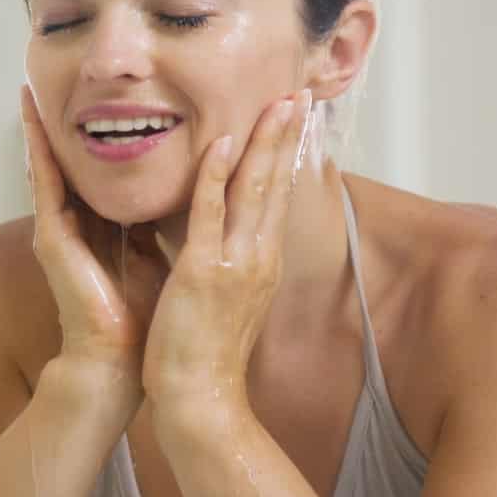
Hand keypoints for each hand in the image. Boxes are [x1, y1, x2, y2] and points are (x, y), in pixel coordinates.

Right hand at [20, 86, 165, 409]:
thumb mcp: (156, 256)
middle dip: (63, 125)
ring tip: (30, 91)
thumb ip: (154, 225)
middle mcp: (77, 224)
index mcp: (105, 228)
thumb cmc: (144, 317)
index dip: (100, 137)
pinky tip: (32, 120)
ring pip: (51, 166)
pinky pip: (45, 183)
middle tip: (54, 81)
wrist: (120, 360)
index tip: (98, 102)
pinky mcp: (52, 237)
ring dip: (40, 128)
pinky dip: (38, 150)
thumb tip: (180, 194)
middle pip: (71, 163)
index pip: (101, 172)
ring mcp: (60, 230)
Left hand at [143, 90, 311, 409]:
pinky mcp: (204, 272)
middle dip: (287, 137)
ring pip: (254, 189)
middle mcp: (258, 258)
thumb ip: (224, 265)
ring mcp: (235, 264)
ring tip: (278, 101)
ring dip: (266, 141)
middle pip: (277, 184)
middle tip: (297, 94)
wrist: (199, 402)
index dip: (284, 157)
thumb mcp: (222, 301)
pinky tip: (225, 141)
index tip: (292, 121)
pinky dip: (218, 174)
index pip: (276, 198)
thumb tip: (216, 241)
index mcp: (260, 264)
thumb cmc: (201, 356)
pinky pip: (212, 212)